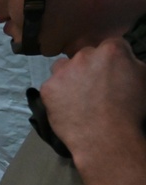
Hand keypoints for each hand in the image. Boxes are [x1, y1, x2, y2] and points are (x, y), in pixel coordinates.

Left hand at [41, 39, 145, 156]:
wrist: (107, 138)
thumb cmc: (131, 111)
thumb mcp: (144, 79)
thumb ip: (132, 64)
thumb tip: (125, 61)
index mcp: (111, 50)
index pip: (111, 46)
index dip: (112, 61)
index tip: (112, 74)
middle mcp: (85, 55)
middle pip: (85, 55)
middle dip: (90, 67)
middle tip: (95, 87)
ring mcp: (64, 71)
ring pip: (64, 67)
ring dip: (70, 76)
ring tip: (78, 95)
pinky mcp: (48, 87)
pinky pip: (51, 86)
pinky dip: (57, 94)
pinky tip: (66, 106)